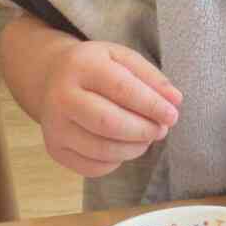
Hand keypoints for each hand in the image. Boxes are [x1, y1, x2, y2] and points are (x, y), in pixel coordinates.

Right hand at [41, 40, 181, 177]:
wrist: (50, 78)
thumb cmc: (94, 68)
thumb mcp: (122, 59)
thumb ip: (151, 77)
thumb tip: (175, 101)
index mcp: (81, 66)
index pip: (122, 89)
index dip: (152, 106)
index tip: (172, 115)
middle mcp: (62, 97)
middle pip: (109, 123)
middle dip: (143, 131)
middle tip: (161, 130)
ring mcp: (55, 126)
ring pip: (102, 150)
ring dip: (134, 149)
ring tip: (146, 138)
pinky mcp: (55, 149)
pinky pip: (93, 167)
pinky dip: (117, 162)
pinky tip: (123, 147)